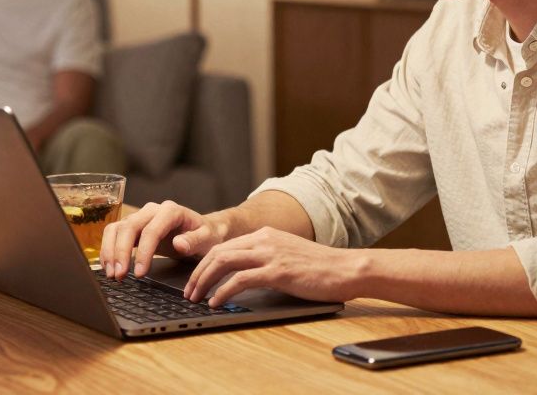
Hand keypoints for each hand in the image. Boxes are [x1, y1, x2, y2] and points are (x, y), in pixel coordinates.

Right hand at [99, 201, 227, 279]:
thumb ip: (194, 240)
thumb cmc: (206, 234)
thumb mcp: (207, 238)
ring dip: (110, 251)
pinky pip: (115, 234)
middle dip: (121, 252)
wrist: (203, 229)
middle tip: (119, 276)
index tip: (140, 273)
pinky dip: (109, 249)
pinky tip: (109, 267)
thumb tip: (179, 244)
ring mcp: (140, 217)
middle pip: (129, 227)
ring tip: (112, 274)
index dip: (143, 252)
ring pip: (117, 229)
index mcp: (171, 211)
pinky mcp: (133, 226)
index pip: (151, 230)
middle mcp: (152, 210)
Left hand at [183, 227, 364, 307]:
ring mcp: (271, 254)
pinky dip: (223, 291)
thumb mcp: (288, 256)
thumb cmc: (321, 269)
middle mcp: (264, 240)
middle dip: (198, 273)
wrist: (348, 268)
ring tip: (196, 298)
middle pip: (218, 252)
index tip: (196, 280)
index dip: (204, 263)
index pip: (224, 246)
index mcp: (265, 235)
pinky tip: (216, 302)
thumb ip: (266, 260)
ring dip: (204, 281)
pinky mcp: (278, 271)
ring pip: (224, 262)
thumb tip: (243, 277)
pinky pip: (240, 280)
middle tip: (188, 291)